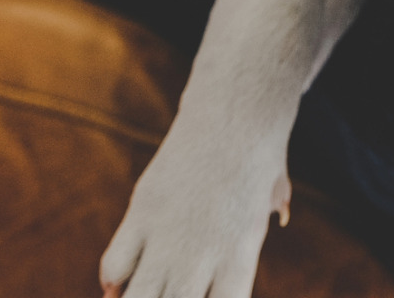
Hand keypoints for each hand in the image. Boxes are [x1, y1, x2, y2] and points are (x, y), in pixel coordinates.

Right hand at [99, 102, 291, 297]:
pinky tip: (119, 284)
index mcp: (239, 259)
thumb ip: (272, 210)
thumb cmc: (259, 151)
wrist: (234, 113)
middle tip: (170, 293)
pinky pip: (115, 264)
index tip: (204, 293)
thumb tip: (279, 212)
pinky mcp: (141, 211)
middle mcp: (202, 255)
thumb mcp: (274, 189)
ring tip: (143, 293)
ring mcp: (167, 235)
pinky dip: (113, 280)